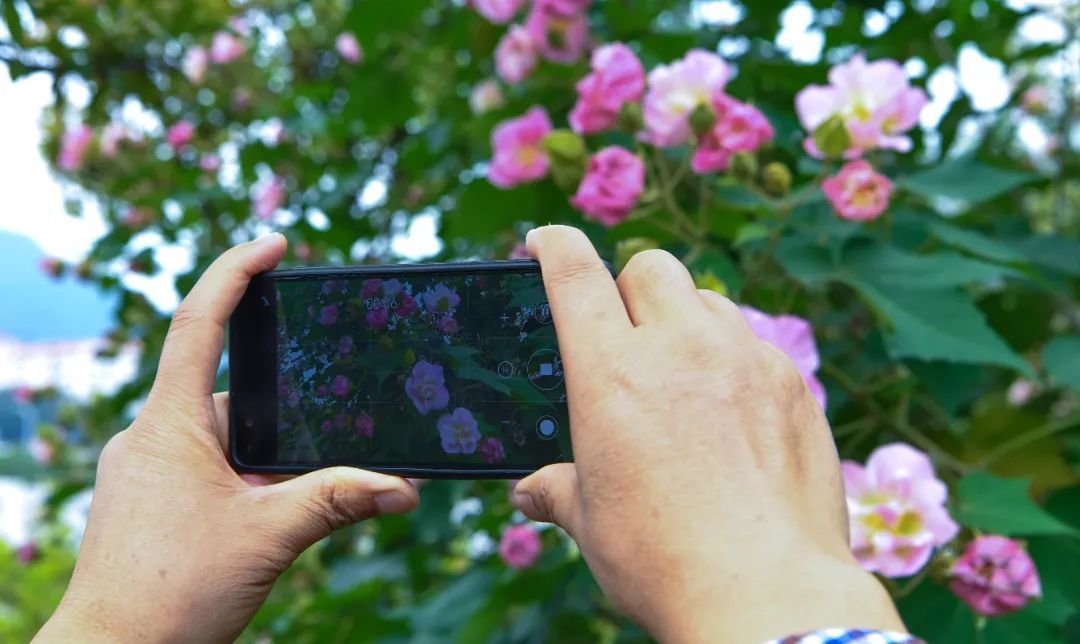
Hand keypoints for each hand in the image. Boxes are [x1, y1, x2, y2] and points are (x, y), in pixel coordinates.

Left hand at [35, 235, 418, 642]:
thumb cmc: (170, 596)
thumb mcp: (267, 536)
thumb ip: (337, 500)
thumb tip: (406, 488)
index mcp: (169, 424)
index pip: (200, 323)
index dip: (235, 273)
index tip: (274, 244)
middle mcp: (150, 437)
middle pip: (229, 391)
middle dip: (281, 411)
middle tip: (321, 433)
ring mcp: (145, 471)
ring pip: (222, 438)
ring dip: (264, 456)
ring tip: (289, 499)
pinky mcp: (149, 502)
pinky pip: (205, 467)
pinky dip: (243, 478)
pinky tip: (267, 514)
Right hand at [512, 226, 904, 642]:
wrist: (766, 594)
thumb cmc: (662, 560)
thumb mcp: (590, 523)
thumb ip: (557, 490)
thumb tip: (530, 492)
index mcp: (612, 373)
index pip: (576, 273)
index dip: (555, 245)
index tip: (545, 240)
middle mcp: (681, 349)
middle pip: (650, 267)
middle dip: (629, 287)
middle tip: (625, 332)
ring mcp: (746, 360)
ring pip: (708, 300)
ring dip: (686, 321)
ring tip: (682, 374)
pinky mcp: (792, 386)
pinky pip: (756, 345)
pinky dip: (734, 360)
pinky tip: (732, 412)